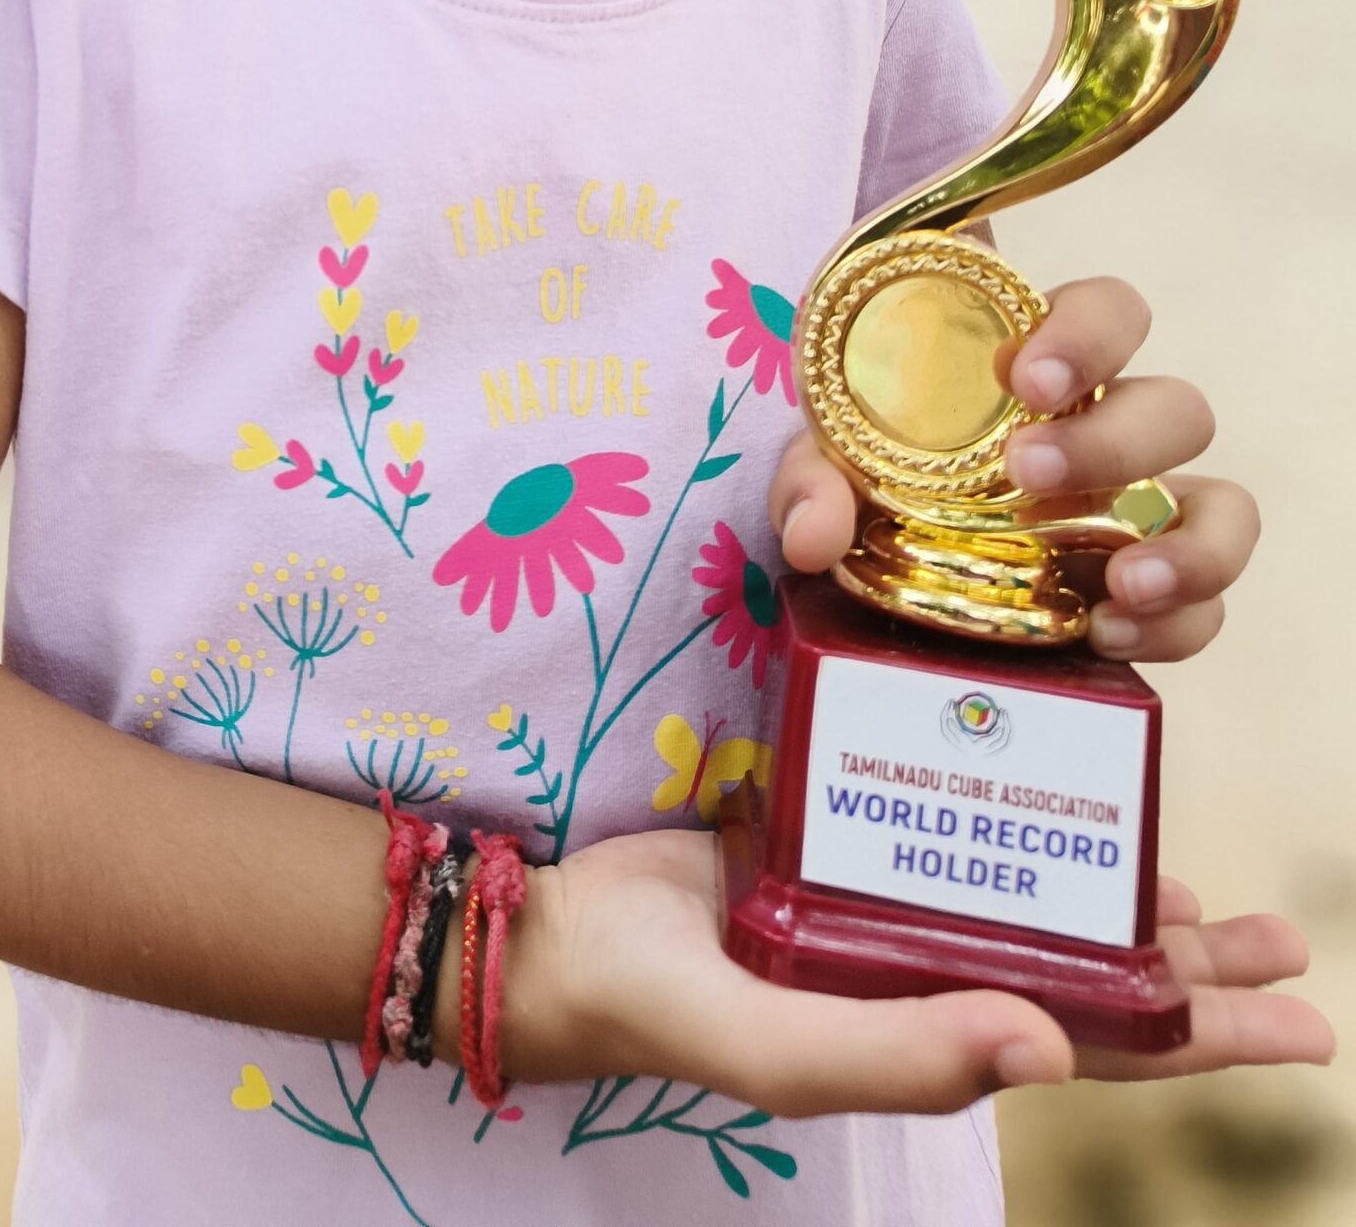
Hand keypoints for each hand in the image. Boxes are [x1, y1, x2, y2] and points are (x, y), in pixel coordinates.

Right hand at [501, 836, 1329, 1114]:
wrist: (553, 927)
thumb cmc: (662, 1001)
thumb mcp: (778, 1047)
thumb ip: (901, 1055)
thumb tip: (1052, 1044)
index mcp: (928, 1023)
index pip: (1098, 1040)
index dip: (1205, 1036)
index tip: (1306, 1019)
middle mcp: (923, 965)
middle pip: (1086, 969)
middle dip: (1190, 962)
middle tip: (1278, 932)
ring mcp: (882, 895)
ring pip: (1027, 894)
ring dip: (1116, 888)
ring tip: (1202, 881)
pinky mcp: (834, 822)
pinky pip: (941, 816)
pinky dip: (1005, 804)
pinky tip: (1043, 778)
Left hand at [770, 276, 1258, 659]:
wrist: (886, 553)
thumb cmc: (872, 463)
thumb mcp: (828, 458)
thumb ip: (812, 480)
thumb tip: (814, 535)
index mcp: (1045, 362)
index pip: (1111, 310)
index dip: (1086, 333)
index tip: (1024, 378)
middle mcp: (1112, 427)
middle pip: (1177, 406)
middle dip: (1115, 440)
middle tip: (1030, 474)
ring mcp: (1143, 510)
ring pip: (1225, 505)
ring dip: (1191, 544)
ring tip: (1122, 582)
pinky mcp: (1153, 589)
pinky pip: (1209, 602)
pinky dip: (1180, 621)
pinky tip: (1111, 631)